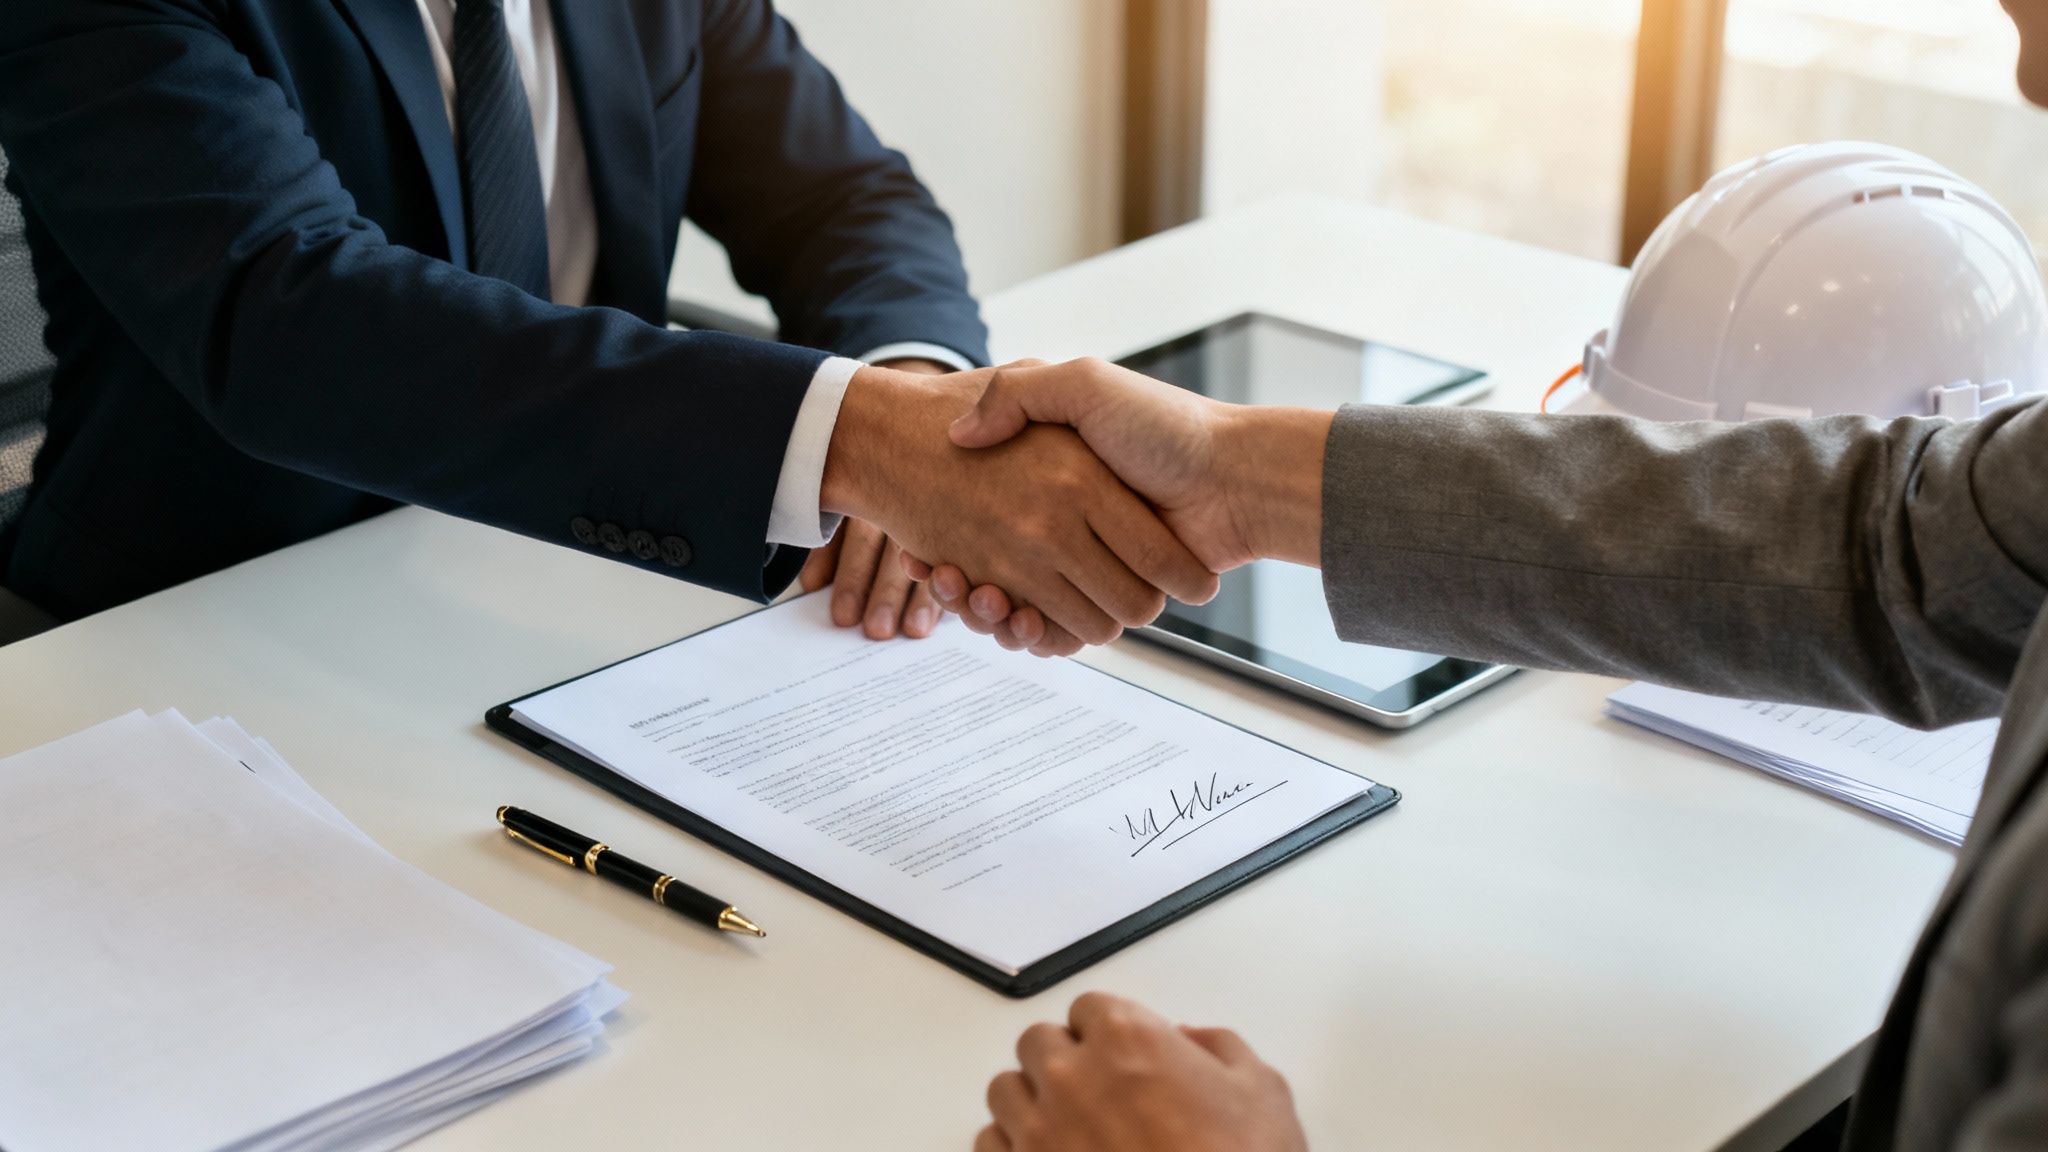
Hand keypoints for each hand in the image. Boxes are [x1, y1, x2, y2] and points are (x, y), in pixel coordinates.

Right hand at [821, 367, 1217, 645]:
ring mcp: (1086, 567)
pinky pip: (1056, 631)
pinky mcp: (1109, 601)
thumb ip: (1019, 394)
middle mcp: (1064, 528)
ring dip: (991, 613)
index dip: (950, 539)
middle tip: (943, 576)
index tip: (926, 546)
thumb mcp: (1084, 386)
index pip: (978, 517)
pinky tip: (1011, 615)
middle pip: (992, 572)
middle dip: (967, 584)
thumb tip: (961, 434)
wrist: (1235, 477)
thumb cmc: (1164, 426)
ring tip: (974, 593)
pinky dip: (1032, 634)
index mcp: (1054, 484)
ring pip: (1017, 610)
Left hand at [976, 992, 1308, 1151]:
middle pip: (1038, 1042)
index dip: (1108, 1031)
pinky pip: (989, 1143)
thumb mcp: (1263, 1092)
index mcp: (1127, 1038)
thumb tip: (1191, 1040)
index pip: (1088, 1007)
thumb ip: (1220, 1048)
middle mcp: (1072, 1076)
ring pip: (1005, 1090)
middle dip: (1064, 1059)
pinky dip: (1011, 1146)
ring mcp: (1039, 1131)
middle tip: (1097, 1089)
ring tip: (1066, 1125)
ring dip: (1032, 1101)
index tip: (1121, 1053)